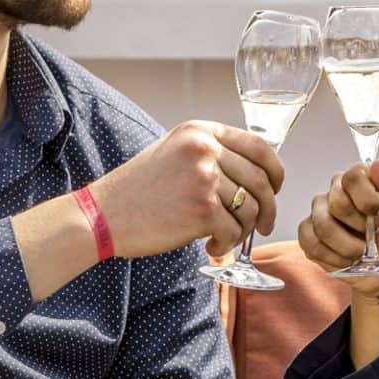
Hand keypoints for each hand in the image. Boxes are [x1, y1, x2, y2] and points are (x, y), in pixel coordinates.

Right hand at [91, 121, 284, 259]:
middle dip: (267, 208)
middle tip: (262, 225)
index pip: (259, 147)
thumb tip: (256, 172)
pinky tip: (211, 246)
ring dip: (243, 230)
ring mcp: (205, 178)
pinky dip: (226, 244)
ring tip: (224, 237)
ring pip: (250, 209)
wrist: (103, 215)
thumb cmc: (137, 190)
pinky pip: (233, 231)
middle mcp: (205, 149)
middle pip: (261, 181)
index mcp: (200, 132)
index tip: (276, 188)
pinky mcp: (202, 209)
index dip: (276, 171)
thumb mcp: (174, 153)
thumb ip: (211, 153)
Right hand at [297, 160, 378, 293]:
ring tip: (363, 251)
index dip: (368, 199)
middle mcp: (338, 190)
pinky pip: (310, 243)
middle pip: (337, 202)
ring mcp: (321, 211)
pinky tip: (347, 259)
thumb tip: (378, 166)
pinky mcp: (310, 234)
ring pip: (323, 225)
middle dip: (361, 226)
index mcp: (365, 179)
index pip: (353, 177)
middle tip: (376, 234)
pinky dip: (333, 257)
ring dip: (348, 246)